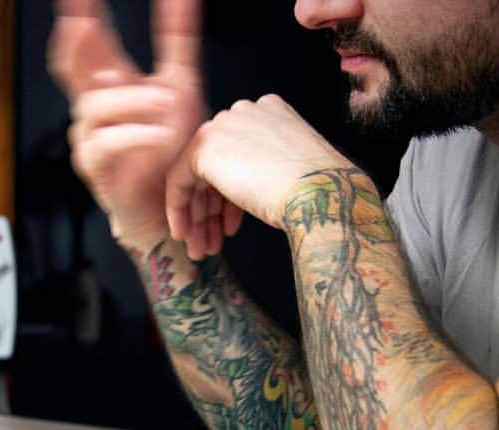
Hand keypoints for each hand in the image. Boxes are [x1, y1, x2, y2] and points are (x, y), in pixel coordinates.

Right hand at [50, 0, 239, 252]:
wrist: (169, 202)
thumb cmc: (171, 148)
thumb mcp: (182, 84)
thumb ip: (177, 39)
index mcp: (110, 81)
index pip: (89, 40)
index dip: (80, 15)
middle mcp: (92, 104)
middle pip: (72, 66)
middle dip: (75, 44)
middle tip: (81, 24)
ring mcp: (88, 133)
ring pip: (97, 106)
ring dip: (132, 100)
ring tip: (165, 104)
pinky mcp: (93, 162)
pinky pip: (105, 142)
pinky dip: (134, 134)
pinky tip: (157, 132)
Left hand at [167, 95, 353, 255]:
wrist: (319, 193)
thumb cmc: (316, 190)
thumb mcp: (289, 171)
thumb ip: (260, 170)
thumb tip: (238, 193)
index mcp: (268, 112)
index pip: (237, 156)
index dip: (230, 197)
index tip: (229, 223)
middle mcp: (242, 112)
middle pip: (215, 167)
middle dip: (211, 211)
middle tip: (210, 241)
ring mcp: (222, 126)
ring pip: (197, 177)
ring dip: (199, 217)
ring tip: (202, 248)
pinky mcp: (203, 148)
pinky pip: (180, 180)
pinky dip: (179, 209)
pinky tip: (186, 234)